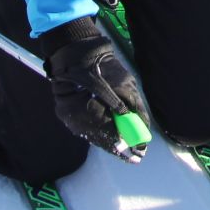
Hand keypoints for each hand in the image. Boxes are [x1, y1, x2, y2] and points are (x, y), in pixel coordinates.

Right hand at [37, 16, 152, 160]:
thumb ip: (135, 108)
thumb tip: (143, 128)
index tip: (140, 154)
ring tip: (123, 143)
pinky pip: (84, 129)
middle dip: (120, 146)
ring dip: (108, 140)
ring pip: (93, 137)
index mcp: (95, 114)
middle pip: (103, 142)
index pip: (114, 139)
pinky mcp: (66, 117)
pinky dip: (97, 131)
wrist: (75, 55)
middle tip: (134, 153)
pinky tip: (107, 131)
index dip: (128, 147)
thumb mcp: (126, 85)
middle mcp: (80, 123)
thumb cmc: (103, 69)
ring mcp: (71, 121)